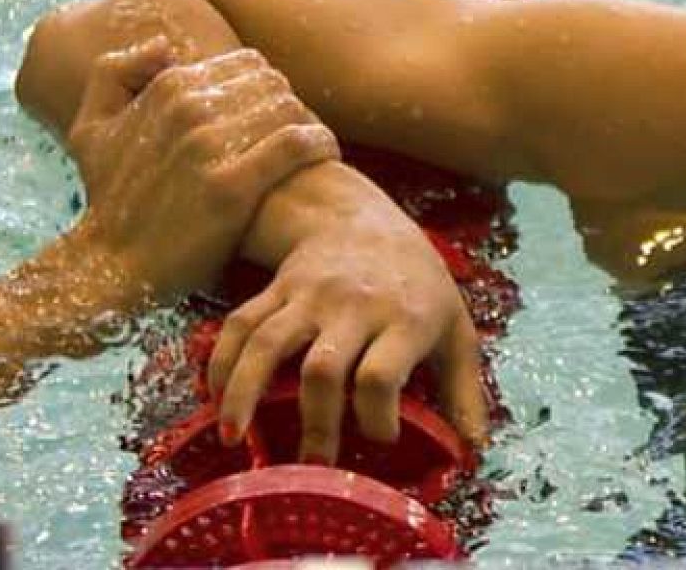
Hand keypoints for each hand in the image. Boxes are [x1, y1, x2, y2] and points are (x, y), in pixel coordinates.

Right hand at [67, 40, 338, 298]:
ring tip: (315, 147)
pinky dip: (319, 143)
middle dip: (290, 105)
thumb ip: (115, 73)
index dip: (266, 88)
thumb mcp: (89, 129)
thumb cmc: (109, 200)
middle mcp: (188, 109)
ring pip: (288, 108)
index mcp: (165, 87)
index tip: (272, 115)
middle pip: (273, 84)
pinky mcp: (233, 188)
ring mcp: (210, 147)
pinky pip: (296, 144)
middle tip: (298, 133)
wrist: (110, 267)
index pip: (247, 65)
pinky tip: (324, 154)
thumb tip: (165, 48)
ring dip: (308, 123)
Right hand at [206, 213, 487, 463]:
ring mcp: (308, 295)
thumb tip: (472, 452)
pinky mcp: (276, 289)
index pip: (380, 376)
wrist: (363, 217)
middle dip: (314, 423)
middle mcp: (353, 306)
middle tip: (311, 467)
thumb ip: (464, 392)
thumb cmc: (417, 285)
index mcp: (404, 319)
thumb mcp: (456, 329)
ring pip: (268, 344)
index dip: (376, 418)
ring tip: (233, 438)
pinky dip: (221, 362)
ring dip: (245, 393)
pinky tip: (213, 398)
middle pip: (323, 369)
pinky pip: (240, 325)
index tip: (379, 440)